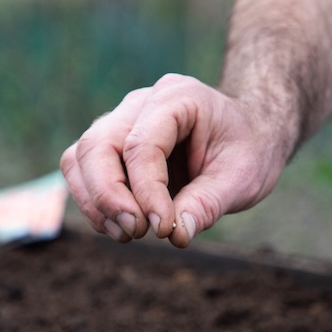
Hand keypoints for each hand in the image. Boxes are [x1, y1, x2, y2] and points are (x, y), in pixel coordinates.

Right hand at [60, 73, 290, 247]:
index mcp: (178, 97)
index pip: (141, 144)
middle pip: (96, 146)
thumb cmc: (250, 148)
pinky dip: (94, 203)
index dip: (146, 192)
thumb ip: (209, 204)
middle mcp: (141, 103)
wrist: (251, 133)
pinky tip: (120, 227)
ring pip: (80, 158)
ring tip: (127, 234)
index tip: (163, 229)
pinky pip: (83, 171)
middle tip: (135, 232)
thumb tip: (177, 235)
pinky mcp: (112, 146)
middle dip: (108, 196)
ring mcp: (121, 122)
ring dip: (95, 202)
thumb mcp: (243, 177)